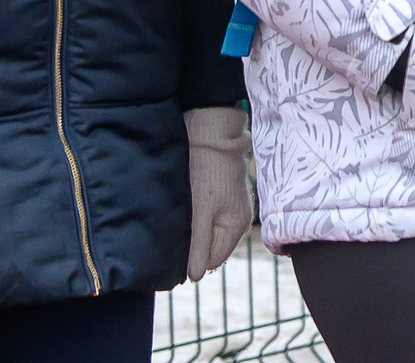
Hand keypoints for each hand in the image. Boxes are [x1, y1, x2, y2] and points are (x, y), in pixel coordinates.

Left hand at [184, 105, 253, 279]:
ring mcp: (233, 209)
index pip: (210, 262)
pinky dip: (197, 219)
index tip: (175, 245)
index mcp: (236, 228)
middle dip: (193, 244)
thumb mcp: (200, 213)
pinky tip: (188, 207)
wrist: (213, 136)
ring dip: (194, 231)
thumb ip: (199, 246)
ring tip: (181, 215)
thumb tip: (195, 278)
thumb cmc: (206, 173)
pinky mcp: (225, 198)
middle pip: (210, 249)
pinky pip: (209, 220)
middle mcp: (239, 221)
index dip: (191, 258)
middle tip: (177, 228)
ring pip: (208, 234)